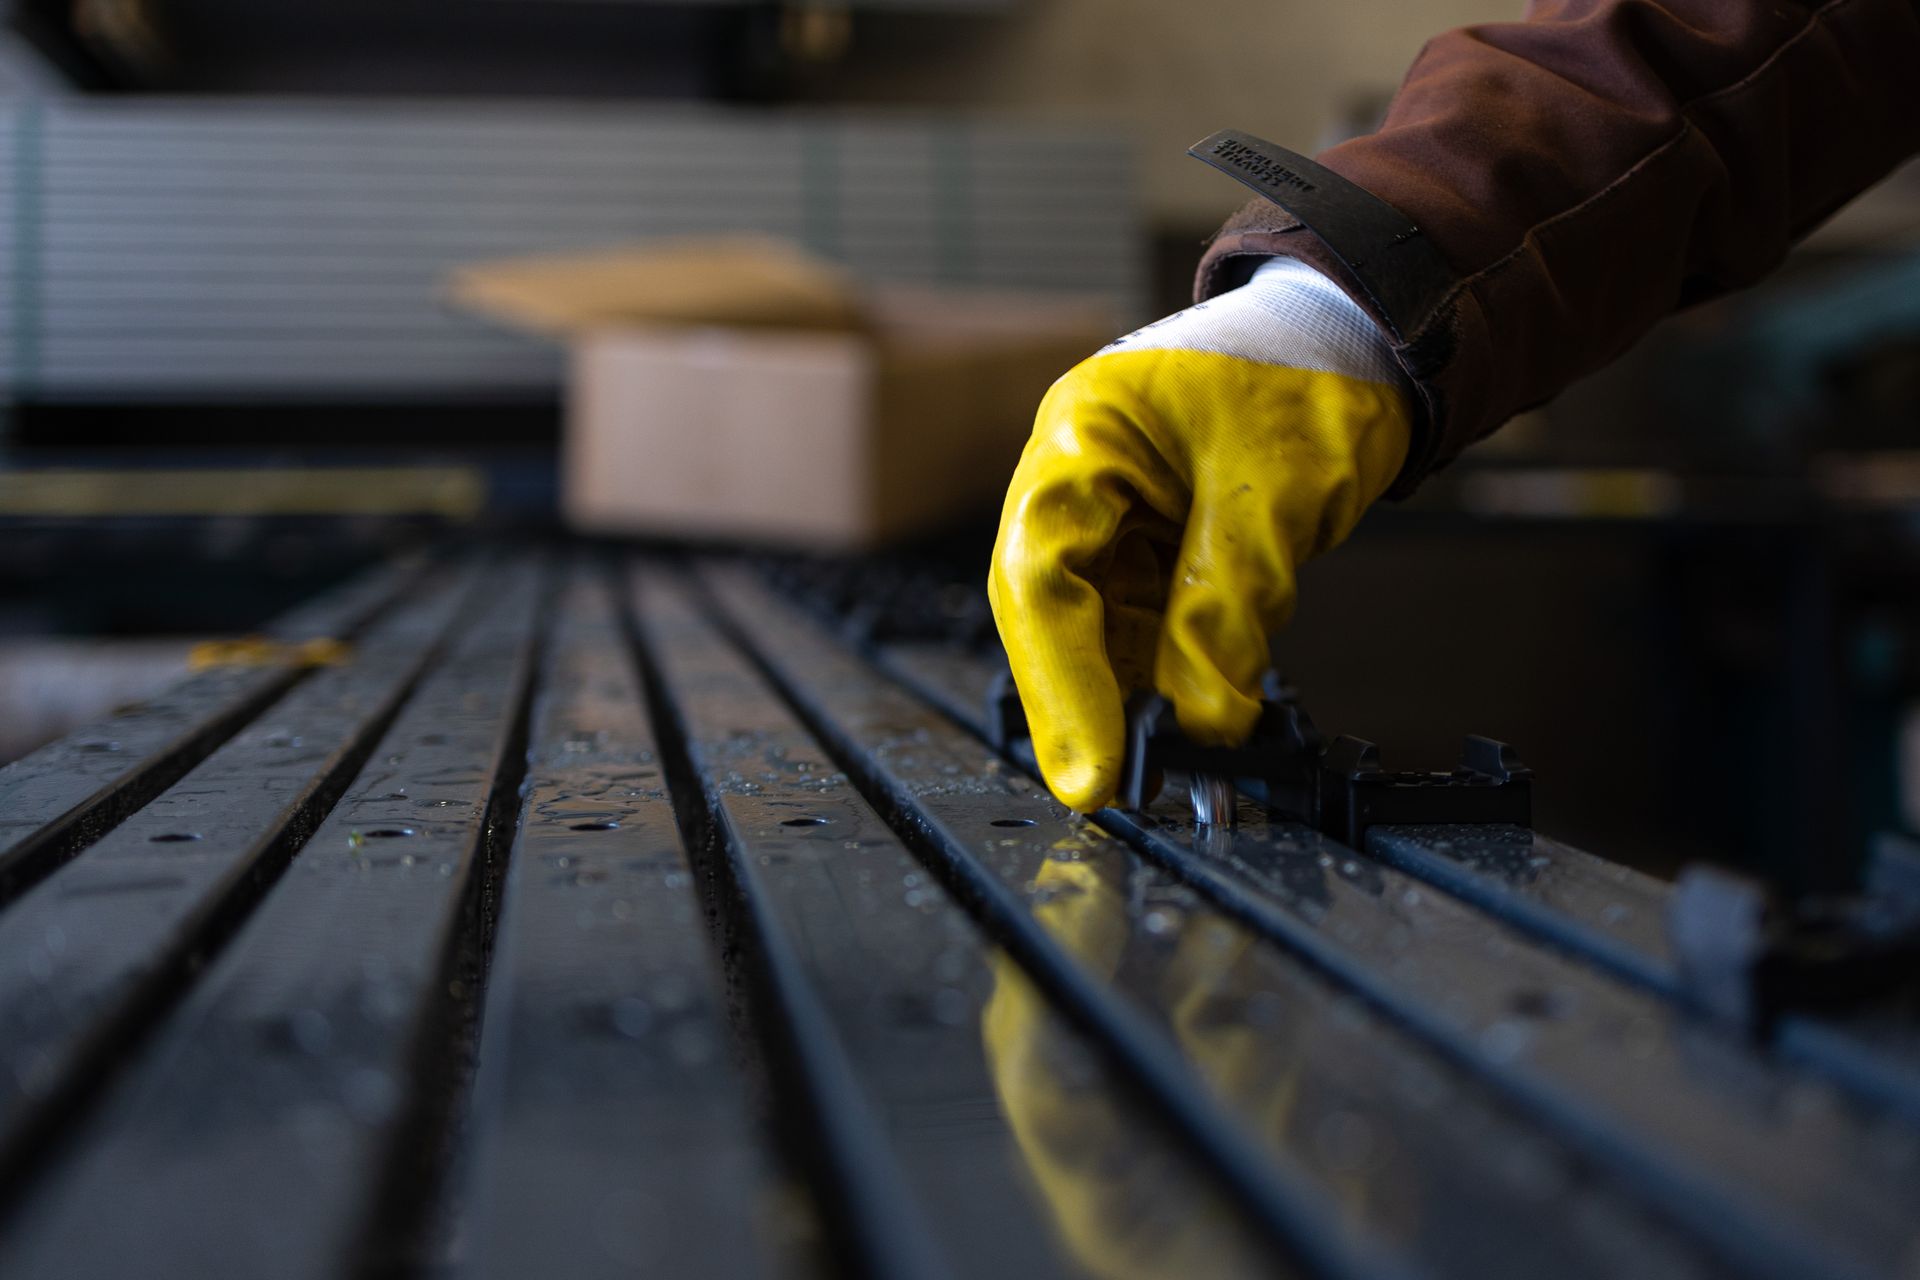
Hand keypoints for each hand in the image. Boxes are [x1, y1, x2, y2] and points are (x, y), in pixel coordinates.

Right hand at [988, 256, 1411, 811]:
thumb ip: (1231, 603)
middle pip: (1050, 610)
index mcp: (1084, 430)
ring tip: (1168, 776)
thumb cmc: (1314, 372)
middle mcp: (1078, 477)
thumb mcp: (1279, 490)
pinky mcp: (1150, 552)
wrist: (1363, 337)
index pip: (1043, 569)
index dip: (1063, 681)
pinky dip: (1166, 684)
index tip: (1098, 767)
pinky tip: (1191, 730)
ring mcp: (1111, 517)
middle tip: (1113, 793)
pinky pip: (1142, 631)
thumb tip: (1202, 718)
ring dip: (1128, 704)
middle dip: (1081, 705)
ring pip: (1095, 632)